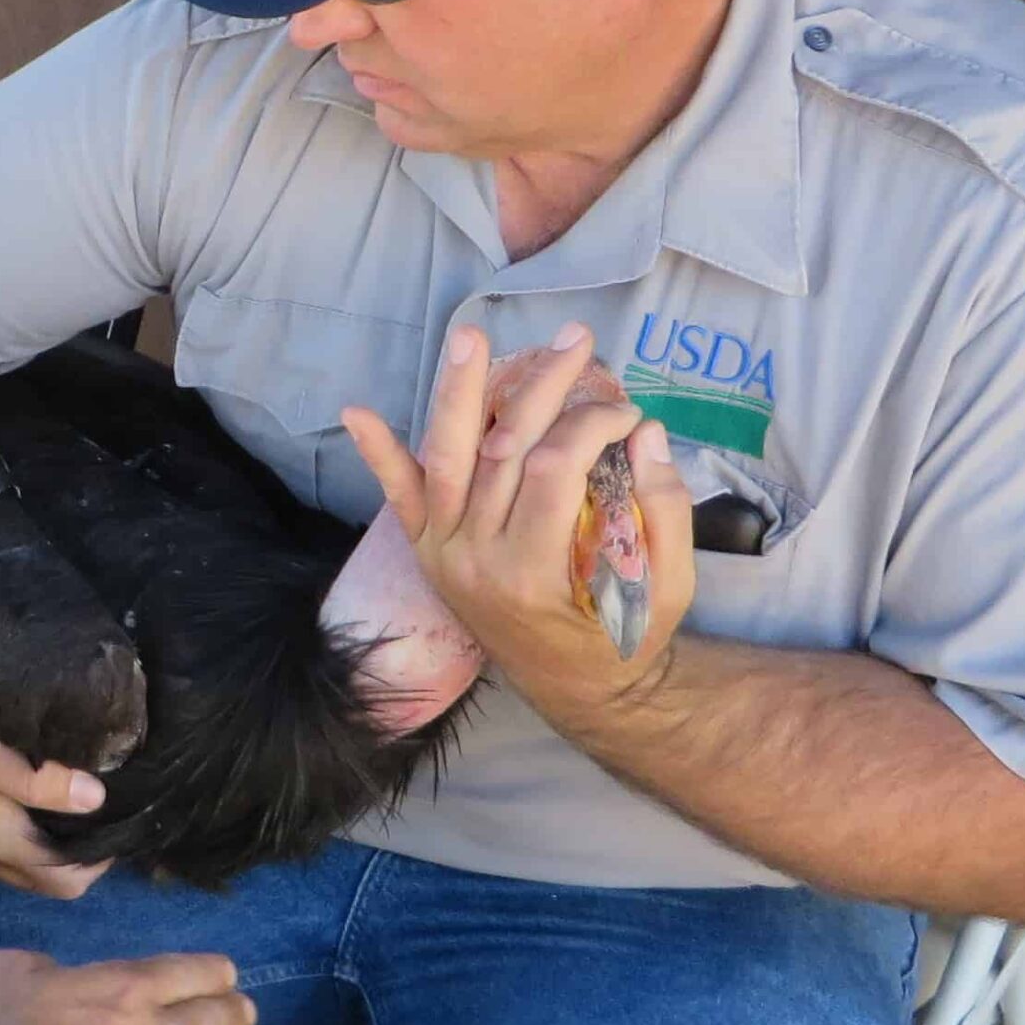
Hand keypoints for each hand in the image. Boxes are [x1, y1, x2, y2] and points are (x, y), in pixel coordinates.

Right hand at [0, 670, 113, 898]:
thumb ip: (33, 778)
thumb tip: (95, 799)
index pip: (60, 880)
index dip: (97, 862)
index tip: (118, 824)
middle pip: (35, 881)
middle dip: (72, 862)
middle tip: (95, 816)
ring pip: (5, 869)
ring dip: (37, 852)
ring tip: (59, 806)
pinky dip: (4, 842)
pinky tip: (6, 805)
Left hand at [342, 320, 694, 726]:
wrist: (575, 688)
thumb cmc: (625, 635)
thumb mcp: (668, 587)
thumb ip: (663, 511)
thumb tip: (647, 433)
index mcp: (532, 573)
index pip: (556, 468)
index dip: (593, 425)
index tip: (628, 413)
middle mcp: (474, 560)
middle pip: (502, 450)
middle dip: (542, 386)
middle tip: (576, 340)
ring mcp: (443, 553)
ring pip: (446, 458)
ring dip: (458, 393)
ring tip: (471, 336)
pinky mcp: (427, 550)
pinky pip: (401, 498)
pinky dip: (380, 455)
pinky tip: (356, 412)